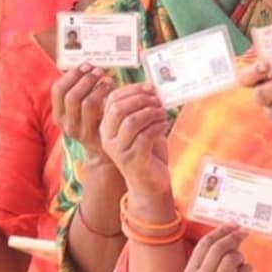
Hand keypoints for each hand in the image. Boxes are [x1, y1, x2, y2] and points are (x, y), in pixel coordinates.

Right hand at [51, 64, 113, 157]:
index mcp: (59, 114)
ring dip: (97, 86)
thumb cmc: (95, 123)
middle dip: (86, 79)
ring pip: (85, 102)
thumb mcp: (82, 109)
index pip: (58, 90)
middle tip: (99, 70)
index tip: (86, 66)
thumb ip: (81, 91)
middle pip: (71, 95)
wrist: (104, 152)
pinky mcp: (94, 135)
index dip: (72, 75)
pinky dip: (106, 95)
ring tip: (107, 79)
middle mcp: (65, 124)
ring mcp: (79, 131)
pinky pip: (99, 111)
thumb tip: (87, 66)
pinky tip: (113, 90)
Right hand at [99, 83, 168, 198]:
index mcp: (106, 127)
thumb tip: (152, 89)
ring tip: (162, 113)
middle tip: (158, 101)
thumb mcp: (141, 127)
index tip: (151, 88)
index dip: (132, 90)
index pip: (112, 99)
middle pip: (119, 109)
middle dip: (141, 100)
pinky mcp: (134, 160)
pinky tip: (164, 125)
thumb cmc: (147, 152)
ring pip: (131, 121)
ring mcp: (120, 150)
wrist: (150, 183)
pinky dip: (157, 126)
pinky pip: (145, 136)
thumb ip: (141, 109)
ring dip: (151, 113)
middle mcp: (108, 138)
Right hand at [184, 225, 253, 271]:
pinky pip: (246, 270)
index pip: (205, 243)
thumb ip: (218, 253)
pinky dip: (249, 269)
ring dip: (241, 257)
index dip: (221, 231)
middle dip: (233, 237)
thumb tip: (233, 230)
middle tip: (244, 233)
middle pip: (218, 248)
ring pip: (232, 258)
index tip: (234, 225)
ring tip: (240, 264)